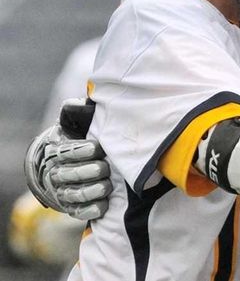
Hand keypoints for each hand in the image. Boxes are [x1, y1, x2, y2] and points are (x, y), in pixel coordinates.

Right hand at [24, 99, 111, 220]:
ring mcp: (64, 192)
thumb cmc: (80, 141)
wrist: (69, 167)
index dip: (82, 150)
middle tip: (106, 168)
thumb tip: (79, 102)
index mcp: (58, 151)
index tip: (98, 147)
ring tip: (107, 186)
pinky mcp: (72, 207)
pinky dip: (92, 209)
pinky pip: (79, 212)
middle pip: (71, 174)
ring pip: (75, 194)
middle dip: (91, 171)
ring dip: (93, 190)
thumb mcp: (77, 125)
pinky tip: (104, 204)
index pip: (67, 151)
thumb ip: (78, 114)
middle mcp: (57, 173)